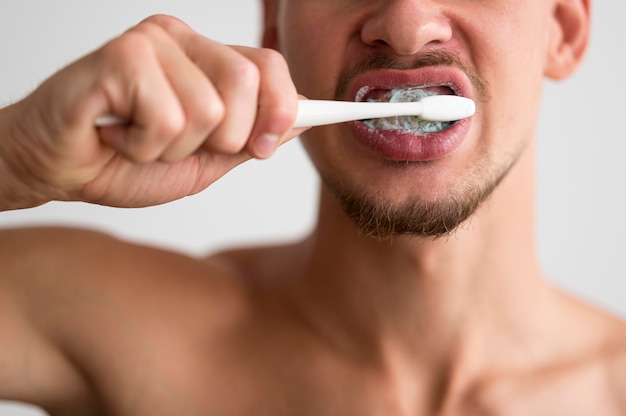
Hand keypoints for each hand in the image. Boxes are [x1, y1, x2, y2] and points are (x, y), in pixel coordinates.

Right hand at [0, 15, 306, 209]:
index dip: (282, 107)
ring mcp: (151, 44)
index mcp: (207, 59)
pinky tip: (118, 135)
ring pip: (208, 110)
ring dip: (173, 149)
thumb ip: (251, 138)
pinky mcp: (120, 56)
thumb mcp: (205, 159)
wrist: (60, 169)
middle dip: (221, 138)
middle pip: (247, 83)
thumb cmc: (127, 161)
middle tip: (178, 145)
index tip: (269, 142)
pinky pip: (167, 119)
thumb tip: (305, 120)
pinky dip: (144, 147)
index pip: (268, 65)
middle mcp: (183, 40)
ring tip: (140, 140)